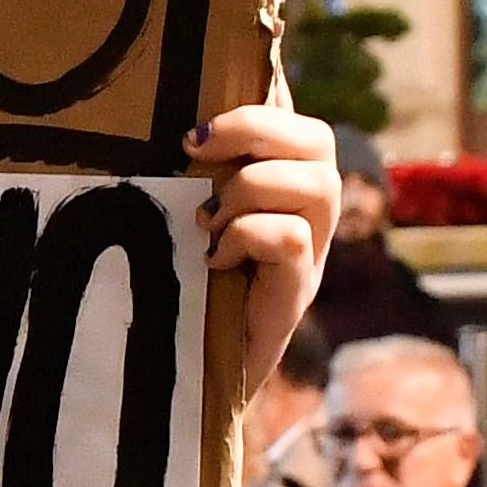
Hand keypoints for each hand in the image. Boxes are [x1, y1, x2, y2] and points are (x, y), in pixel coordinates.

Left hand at [195, 104, 338, 398]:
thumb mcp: (183, 222)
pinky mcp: (298, 294)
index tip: (197, 118)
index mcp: (283, 188)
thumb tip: (167, 124)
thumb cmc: (181, 295)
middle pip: (319, 141)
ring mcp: (312, 255)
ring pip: (316, 185)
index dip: (263, 101)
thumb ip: (190, 177)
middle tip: (194, 148)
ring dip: (250, 189)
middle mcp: (310, 217)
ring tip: (208, 220)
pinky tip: (214, 260)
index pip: (297, 122)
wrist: (191, 385)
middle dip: (255, 129)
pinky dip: (248, 237)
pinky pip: (293, 240)